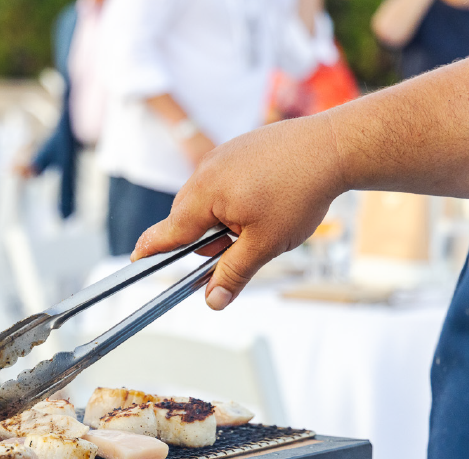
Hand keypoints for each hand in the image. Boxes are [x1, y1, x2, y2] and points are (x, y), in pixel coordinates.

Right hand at [130, 115, 344, 309]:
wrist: (333, 146)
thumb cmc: (299, 192)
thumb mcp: (266, 244)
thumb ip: (233, 273)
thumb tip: (212, 301)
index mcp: (203, 196)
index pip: (166, 232)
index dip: (150, 252)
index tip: (135, 263)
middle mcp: (204, 172)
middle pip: (187, 217)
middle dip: (205, 239)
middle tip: (238, 248)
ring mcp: (221, 155)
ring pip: (207, 198)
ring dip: (222, 218)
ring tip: (259, 222)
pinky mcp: (238, 147)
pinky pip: (223, 179)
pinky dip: (235, 196)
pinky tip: (265, 199)